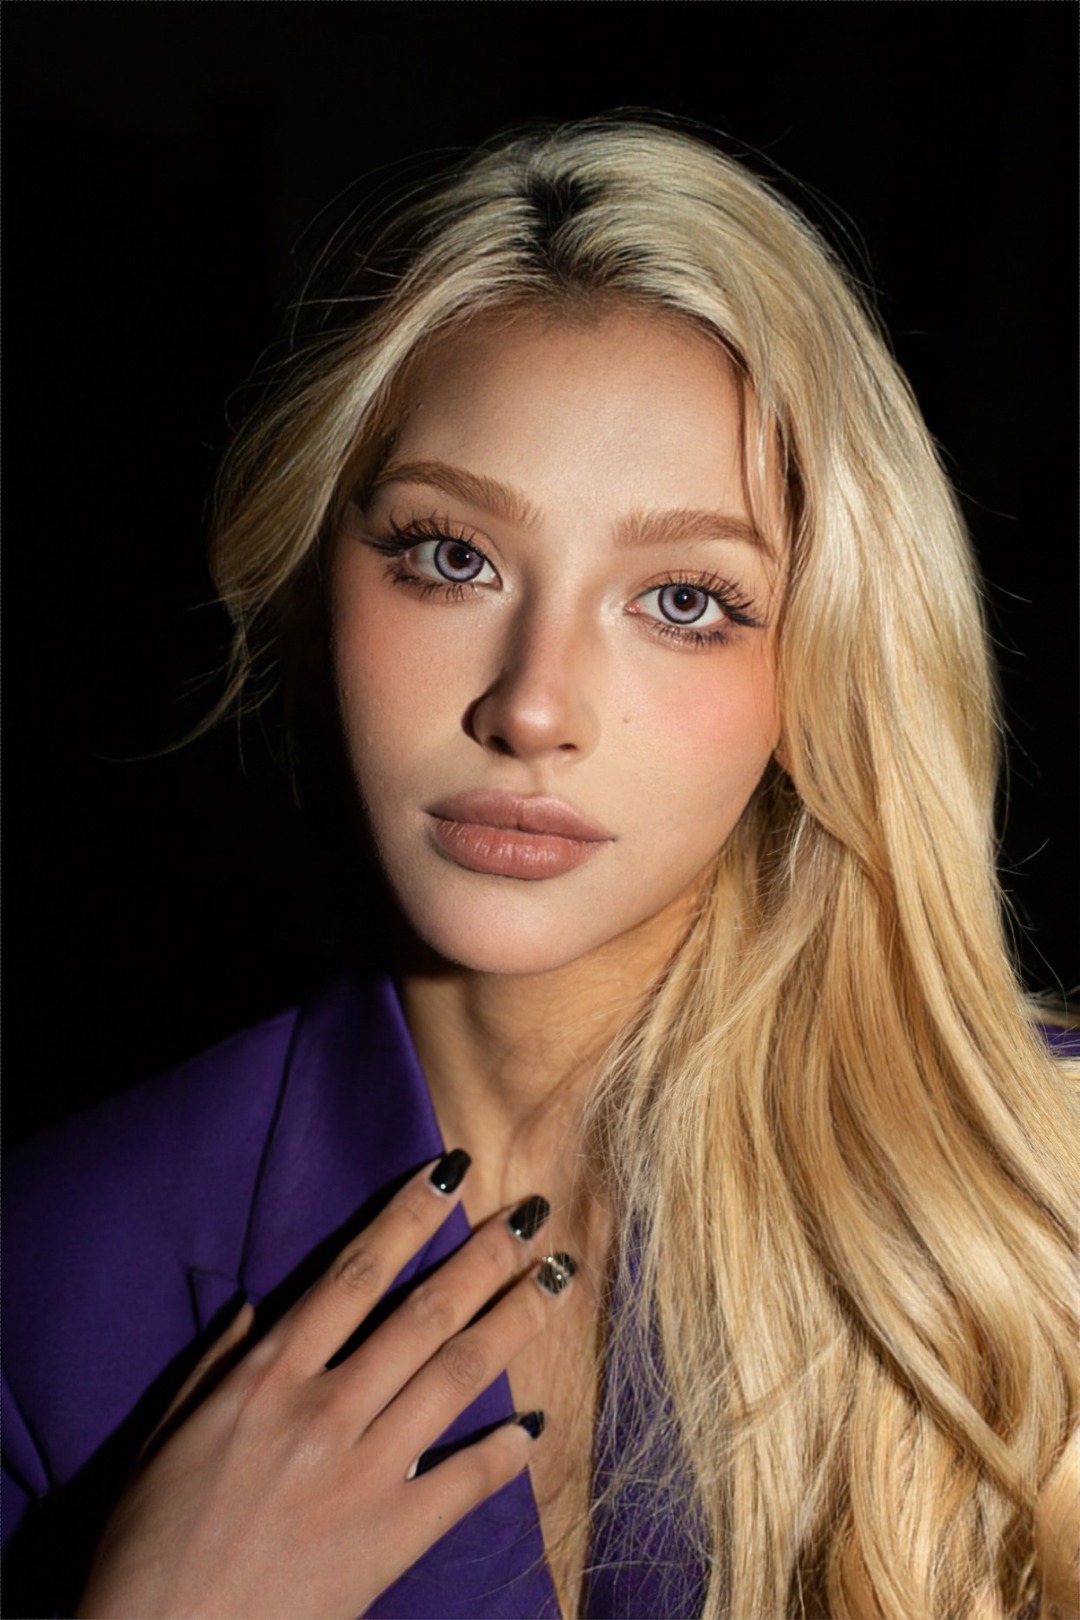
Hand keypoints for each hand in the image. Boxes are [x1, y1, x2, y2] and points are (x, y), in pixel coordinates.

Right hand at [76, 1154, 568, 1618]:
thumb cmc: (148, 1543)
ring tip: (557, 1283)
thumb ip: (217, 1364)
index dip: (409, 1216)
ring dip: (513, 1321)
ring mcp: (363, 1474)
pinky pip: (464, 1484)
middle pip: (423, 1313)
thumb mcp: (167, 1433)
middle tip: (532, 1215)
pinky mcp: (389, 1540)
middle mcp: (324, 1411)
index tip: (451, 1173)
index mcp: (268, 1377)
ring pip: (456, 1377)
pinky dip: (504, 1452)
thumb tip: (255, 1308)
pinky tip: (536, 1425)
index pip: (355, 1273)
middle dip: (485, 1257)